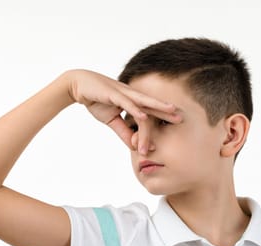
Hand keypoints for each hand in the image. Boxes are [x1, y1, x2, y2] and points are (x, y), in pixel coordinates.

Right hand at [66, 69, 180, 148]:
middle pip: (153, 104)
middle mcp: (131, 95)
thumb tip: (134, 146)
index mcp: (132, 101)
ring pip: (144, 101)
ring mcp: (123, 93)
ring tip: (172, 111)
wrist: (78, 86)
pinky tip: (145, 116)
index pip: (150, 111)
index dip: (161, 118)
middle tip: (182, 118)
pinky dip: (136, 110)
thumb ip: (123, 132)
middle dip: (167, 111)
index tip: (174, 127)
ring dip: (158, 106)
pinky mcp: (113, 94)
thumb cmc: (96, 100)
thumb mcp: (111, 120)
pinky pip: (127, 103)